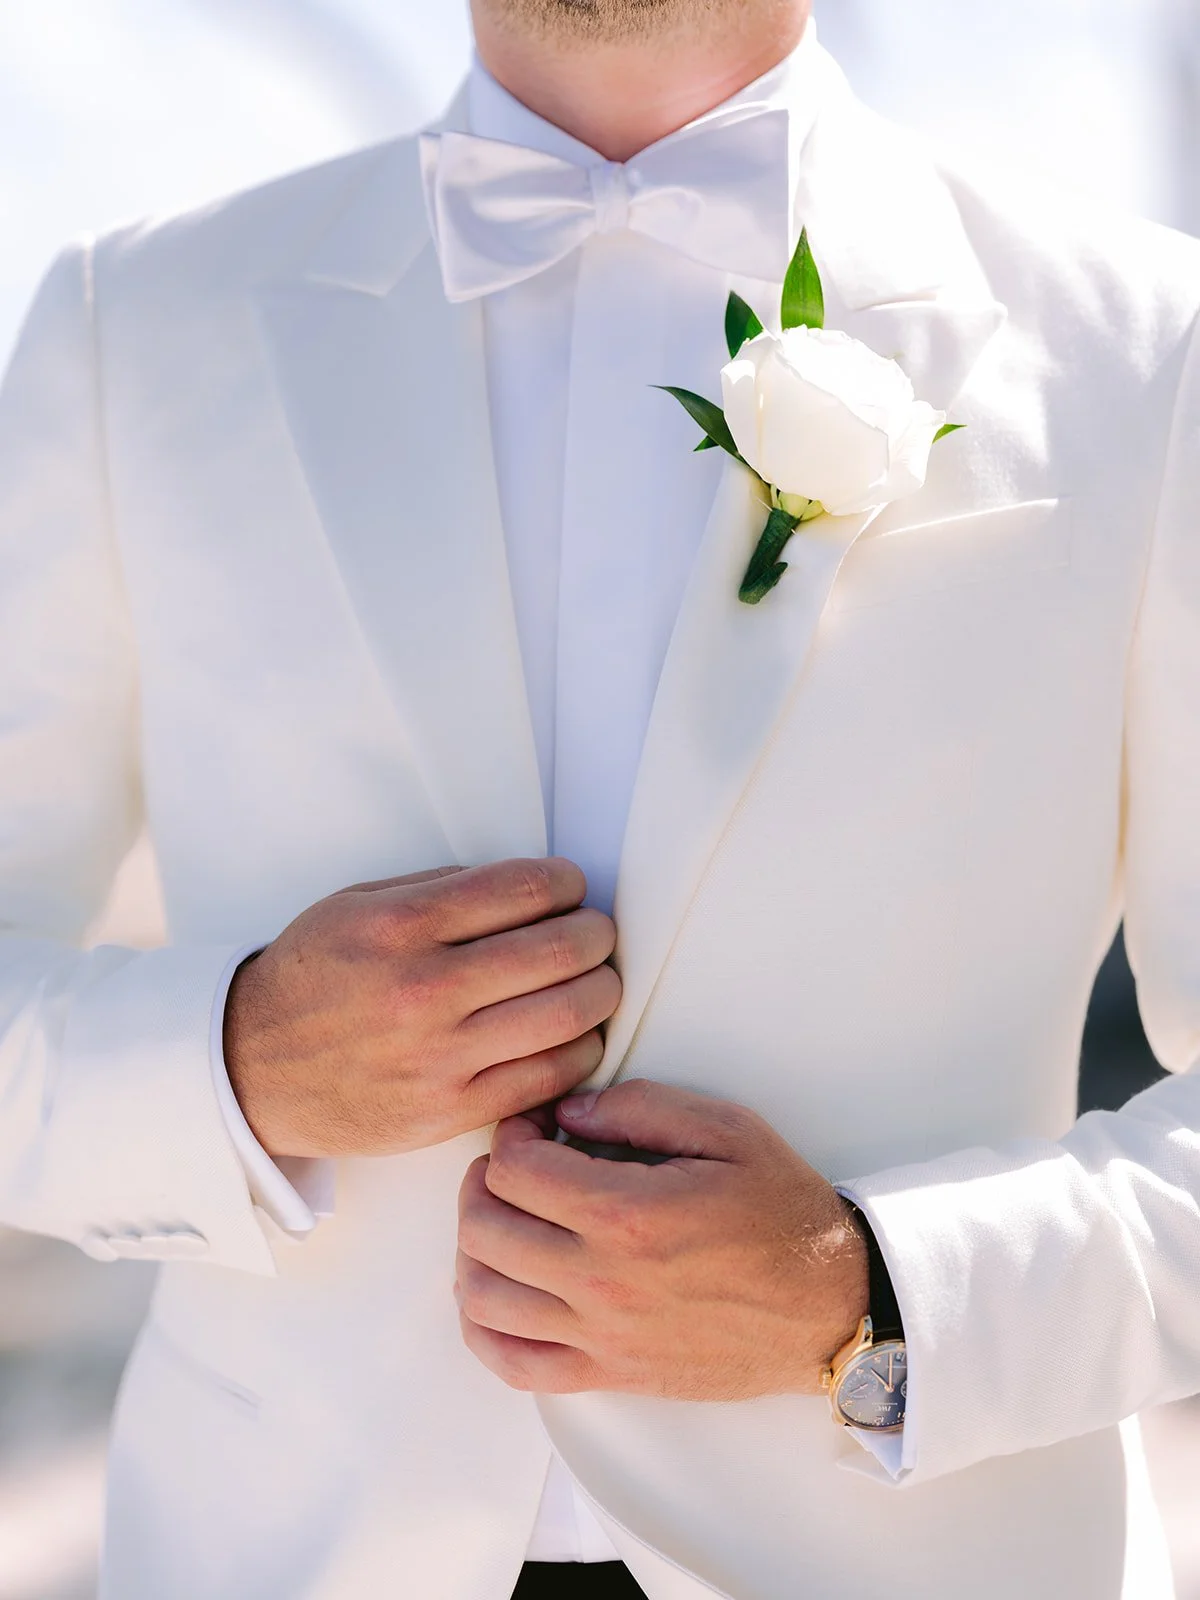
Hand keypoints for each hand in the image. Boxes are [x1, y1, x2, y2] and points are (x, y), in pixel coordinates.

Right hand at [224, 859, 620, 1159]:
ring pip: (568, 1015)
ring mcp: (439, 1056)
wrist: (251, 1069)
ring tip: (596, 981)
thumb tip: (532, 886)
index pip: (525, 888)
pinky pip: (548, 1077)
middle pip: (561, 950)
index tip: (570, 889)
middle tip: (596, 934)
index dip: (567, 883)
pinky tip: (573, 1034)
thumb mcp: (358, 905)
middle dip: (597, 935)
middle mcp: (424, 989)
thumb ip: (441, 888)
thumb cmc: (315, 976)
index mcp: (401, 925)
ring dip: (602, 991)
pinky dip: (580, 1050)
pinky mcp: (449, 1111)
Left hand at [456, 1080, 867, 1399]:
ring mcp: (601, 1335)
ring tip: (500, 1219)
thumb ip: (640, 1106)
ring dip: (474, 1248)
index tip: (533, 1126)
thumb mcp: (726, 1129)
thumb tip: (567, 1110)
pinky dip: (483, 1328)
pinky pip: (513, 1364)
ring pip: (483, 1297)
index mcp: (628, 1213)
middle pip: (484, 1229)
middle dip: (483, 1183)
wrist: (828, 1306)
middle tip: (511, 1163)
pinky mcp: (608, 1373)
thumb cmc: (782, 1213)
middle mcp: (602, 1280)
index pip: (514, 1170)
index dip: (510, 1135)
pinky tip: (493, 1292)